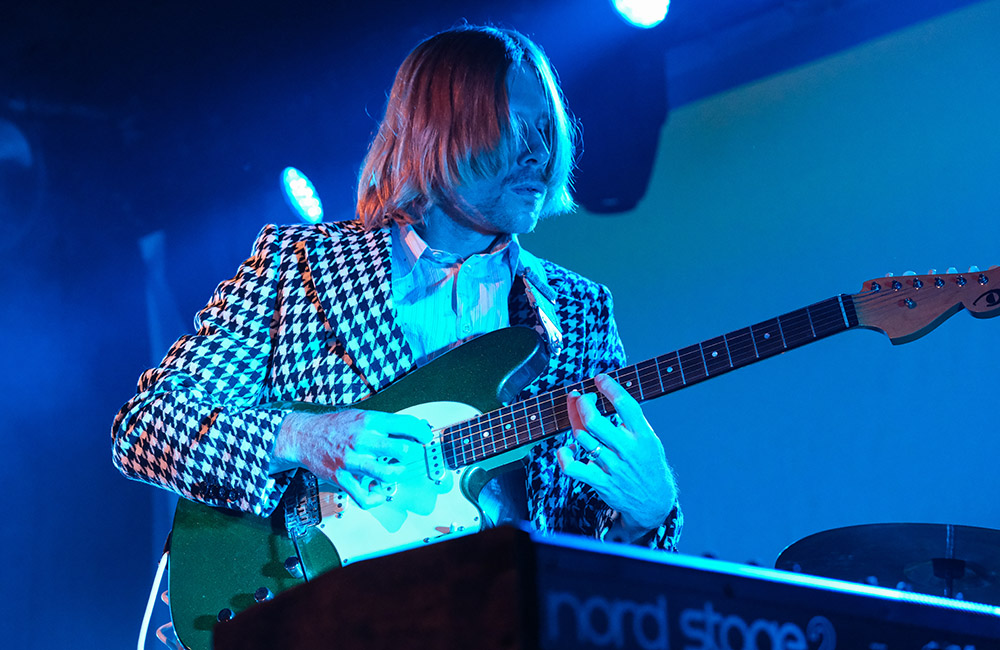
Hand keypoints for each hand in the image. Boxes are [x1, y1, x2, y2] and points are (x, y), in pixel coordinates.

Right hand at [273, 409, 432, 507]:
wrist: (304, 436)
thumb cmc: (336, 427)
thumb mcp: (362, 417)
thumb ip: (386, 425)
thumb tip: (415, 429)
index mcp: (369, 422)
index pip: (404, 425)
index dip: (422, 433)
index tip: (427, 438)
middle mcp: (361, 440)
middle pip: (401, 449)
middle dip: (415, 455)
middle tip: (417, 456)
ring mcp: (351, 460)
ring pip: (387, 474)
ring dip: (398, 475)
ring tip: (399, 472)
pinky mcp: (341, 478)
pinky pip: (364, 496)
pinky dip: (376, 499)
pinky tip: (379, 493)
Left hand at [556, 374, 675, 540]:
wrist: (654, 503)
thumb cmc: (649, 466)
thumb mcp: (651, 439)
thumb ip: (633, 421)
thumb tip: (611, 394)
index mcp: (643, 436)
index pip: (625, 405)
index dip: (609, 387)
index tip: (599, 378)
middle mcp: (627, 450)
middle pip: (594, 420)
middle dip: (581, 403)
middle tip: (580, 397)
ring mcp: (612, 467)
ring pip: (582, 438)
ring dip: (573, 421)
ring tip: (574, 413)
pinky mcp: (600, 482)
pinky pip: (573, 468)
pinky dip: (563, 456)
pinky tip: (565, 448)